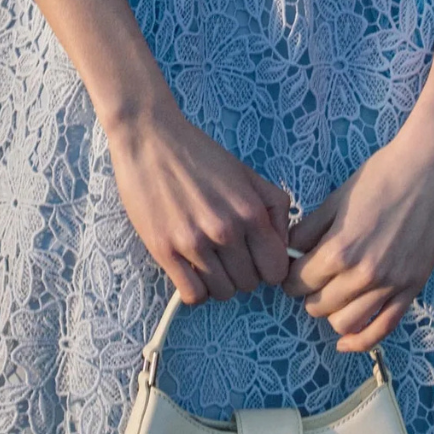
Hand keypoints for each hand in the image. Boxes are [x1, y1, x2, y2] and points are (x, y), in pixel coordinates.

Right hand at [106, 101, 291, 304]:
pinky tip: (191, 271)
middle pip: (248, 284)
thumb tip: (283, 245)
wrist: (150, 139)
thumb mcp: (248, 174)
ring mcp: (193, 243)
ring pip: (222, 293)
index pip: (276, 270)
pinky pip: (192, 294)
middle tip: (227, 254)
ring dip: (218, 282)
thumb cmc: (200, 155)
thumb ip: (275, 209)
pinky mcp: (164, 250)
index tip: (255, 258)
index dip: (268, 267)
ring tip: (208, 260)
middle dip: (242, 273)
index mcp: (251, 212)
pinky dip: (195, 290)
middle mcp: (226, 231)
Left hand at [281, 110, 433, 350]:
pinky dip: (360, 341)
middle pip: (317, 305)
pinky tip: (345, 342)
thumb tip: (288, 252)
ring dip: (330, 314)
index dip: (289, 277)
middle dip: (307, 294)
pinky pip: (382, 329)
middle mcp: (364, 274)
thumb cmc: (381, 176)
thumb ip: (307, 231)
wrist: (431, 168)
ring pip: (345, 323)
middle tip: (310, 278)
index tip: (292, 270)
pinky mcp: (412, 289)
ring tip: (331, 296)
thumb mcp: (335, 199)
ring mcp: (391, 285)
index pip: (298, 283)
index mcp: (340, 250)